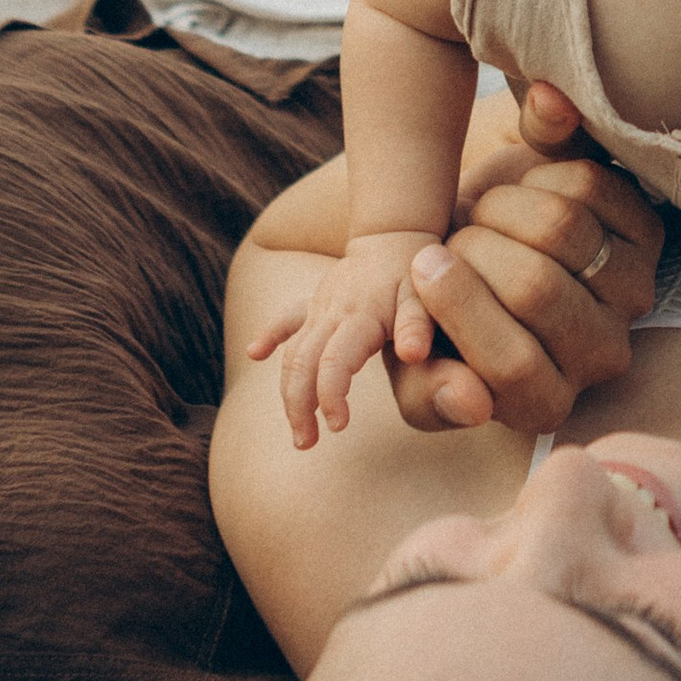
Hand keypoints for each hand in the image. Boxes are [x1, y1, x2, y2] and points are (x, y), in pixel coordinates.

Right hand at [248, 227, 441, 445]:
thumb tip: (412, 354)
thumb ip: (418, 325)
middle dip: (298, 406)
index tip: (338, 426)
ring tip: (298, 433)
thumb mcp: (426, 298)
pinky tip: (254, 353)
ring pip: (291, 351)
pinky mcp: (313, 303)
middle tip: (306, 443)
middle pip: (302, 362)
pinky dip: (270, 335)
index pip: (334, 361)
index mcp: (360, 316)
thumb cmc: (415, 276)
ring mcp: (318, 306)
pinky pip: (286, 319)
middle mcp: (331, 311)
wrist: (396, 237)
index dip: (330, 395)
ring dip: (288, 392)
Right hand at [388, 138, 662, 434]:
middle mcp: (600, 356)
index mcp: (543, 402)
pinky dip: (542, 175)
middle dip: (476, 248)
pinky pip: (589, 186)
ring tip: (483, 216)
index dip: (462, 306)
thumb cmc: (443, 313)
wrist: (484, 244)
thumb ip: (426, 395)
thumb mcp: (412, 365)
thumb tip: (468, 403)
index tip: (424, 262)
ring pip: (562, 227)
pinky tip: (524, 192)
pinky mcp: (647, 235)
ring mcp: (631, 294)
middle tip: (454, 238)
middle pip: (536, 288)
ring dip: (503, 206)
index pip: (513, 364)